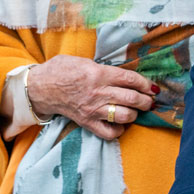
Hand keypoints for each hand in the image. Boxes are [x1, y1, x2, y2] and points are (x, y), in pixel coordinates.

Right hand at [24, 55, 156, 140]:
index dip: (146, 83)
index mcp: (98, 73)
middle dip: (146, 101)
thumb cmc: (61, 70)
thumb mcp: (84, 60)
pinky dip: (119, 130)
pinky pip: (109, 132)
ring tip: (137, 111)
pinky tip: (120, 124)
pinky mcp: (87, 122)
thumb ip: (104, 67)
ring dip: (135, 114)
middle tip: (150, 100)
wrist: (40, 87)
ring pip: (124, 116)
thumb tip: (123, 74)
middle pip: (132, 98)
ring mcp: (93, 110)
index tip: (152, 87)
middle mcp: (98, 92)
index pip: (131, 79)